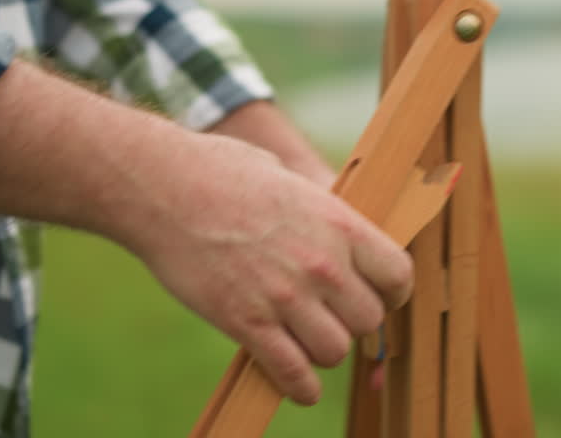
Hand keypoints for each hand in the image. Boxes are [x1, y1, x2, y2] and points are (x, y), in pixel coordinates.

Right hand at [114, 133, 412, 405]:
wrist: (162, 187)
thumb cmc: (223, 172)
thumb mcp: (289, 179)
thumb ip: (320, 213)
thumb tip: (339, 229)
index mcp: (338, 222)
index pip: (398, 275)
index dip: (393, 292)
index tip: (380, 296)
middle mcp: (321, 263)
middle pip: (368, 319)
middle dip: (353, 322)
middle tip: (331, 316)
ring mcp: (284, 296)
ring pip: (334, 351)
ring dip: (323, 351)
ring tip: (306, 340)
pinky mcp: (246, 323)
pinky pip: (292, 373)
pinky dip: (299, 387)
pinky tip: (297, 384)